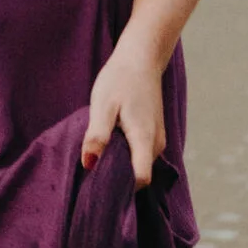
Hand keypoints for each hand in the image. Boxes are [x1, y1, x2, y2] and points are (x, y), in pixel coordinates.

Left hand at [79, 42, 165, 188]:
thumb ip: (97, 136)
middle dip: (117, 179)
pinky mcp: (154, 135)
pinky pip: (140, 156)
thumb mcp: (102, 106)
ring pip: (139, 166)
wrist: (141, 59)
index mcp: (145, 139)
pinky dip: (125, 156)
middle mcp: (156, 144)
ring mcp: (158, 140)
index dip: (121, 188)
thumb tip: (89, 165)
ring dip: (120, 166)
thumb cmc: (120, 79)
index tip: (97, 186)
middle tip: (90, 172)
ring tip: (98, 157)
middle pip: (139, 176)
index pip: (141, 179)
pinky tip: (109, 146)